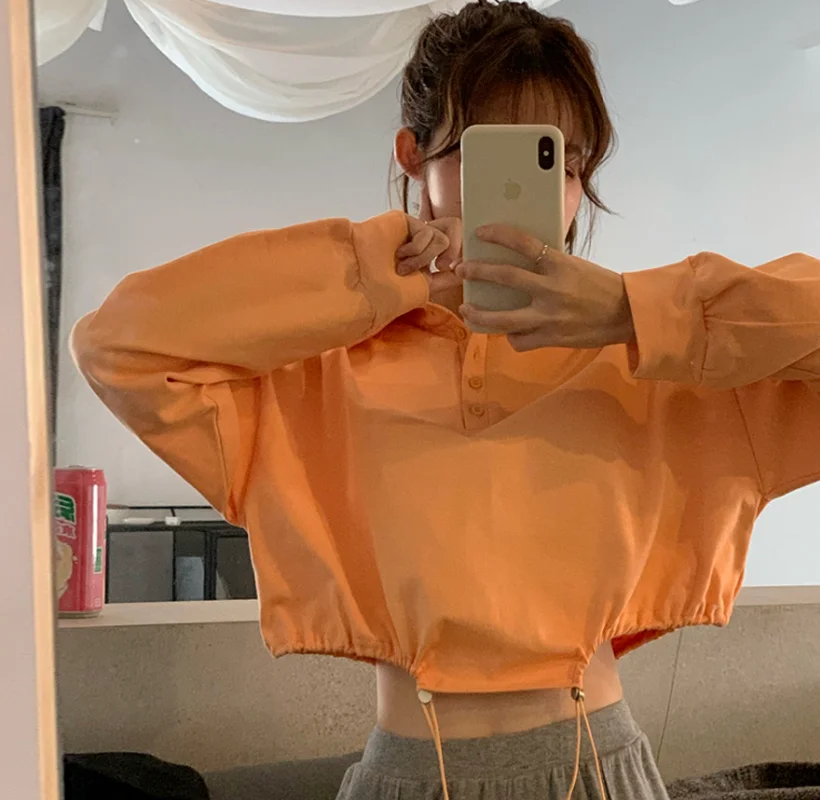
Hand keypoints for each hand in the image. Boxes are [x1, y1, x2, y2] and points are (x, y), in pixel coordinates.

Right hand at [396, 186, 462, 295]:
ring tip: (403, 267)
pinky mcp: (406, 220)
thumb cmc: (389, 288)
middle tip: (441, 266)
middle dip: (454, 247)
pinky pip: (427, 233)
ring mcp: (414, 228)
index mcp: (429, 253)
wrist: (365, 283)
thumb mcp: (425, 286)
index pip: (455, 238)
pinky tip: (399, 255)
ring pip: (442, 238)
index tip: (451, 269)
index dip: (460, 249)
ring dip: (424, 258)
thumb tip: (463, 270)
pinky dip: (415, 251)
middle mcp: (424, 238)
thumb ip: (445, 279)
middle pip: (456, 225)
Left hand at [455, 224, 634, 351]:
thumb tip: (516, 259)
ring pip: (502, 319)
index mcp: (560, 265)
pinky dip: (511, 336)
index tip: (480, 232)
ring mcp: (549, 317)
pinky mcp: (550, 338)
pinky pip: (519, 340)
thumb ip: (547, 263)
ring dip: (479, 315)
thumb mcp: (575, 265)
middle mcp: (552, 290)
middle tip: (460, 270)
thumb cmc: (599, 286)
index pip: (524, 242)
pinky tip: (508, 331)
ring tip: (466, 309)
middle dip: (477, 272)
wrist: (626, 314)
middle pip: (505, 278)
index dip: (499, 234)